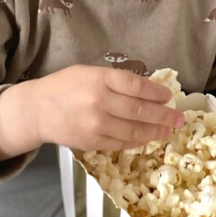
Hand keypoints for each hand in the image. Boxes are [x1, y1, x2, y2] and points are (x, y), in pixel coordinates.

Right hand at [34, 64, 184, 151]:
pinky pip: (123, 144)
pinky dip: (139, 141)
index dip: (157, 93)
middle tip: (178, 118)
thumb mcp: (89, 72)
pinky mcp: (93, 143)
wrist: (37, 110)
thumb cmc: (64, 86)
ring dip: (156, 131)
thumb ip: (116, 80)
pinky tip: (148, 138)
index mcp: (100, 79)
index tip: (169, 96)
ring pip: (135, 131)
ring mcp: (97, 125)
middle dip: (164, 115)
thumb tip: (149, 92)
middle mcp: (100, 102)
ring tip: (169, 130)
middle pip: (140, 111)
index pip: (137, 86)